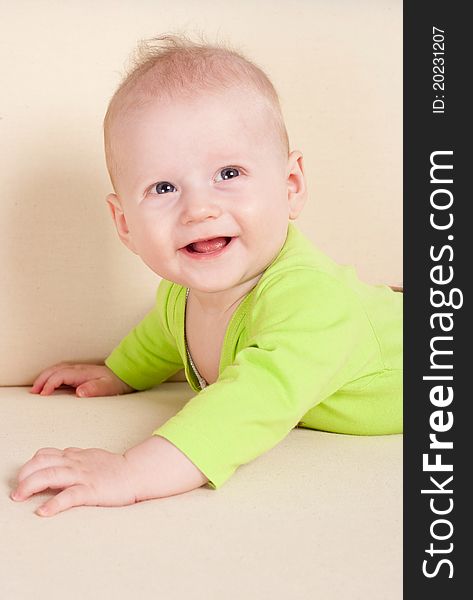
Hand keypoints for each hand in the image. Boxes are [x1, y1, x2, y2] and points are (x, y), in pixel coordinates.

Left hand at [10, 446, 136, 515]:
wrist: (135, 473)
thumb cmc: (113, 468)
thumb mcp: (90, 457)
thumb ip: (73, 458)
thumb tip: (57, 459)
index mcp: (74, 456)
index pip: (45, 455)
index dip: (29, 466)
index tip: (21, 479)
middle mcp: (74, 463)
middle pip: (41, 463)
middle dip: (23, 476)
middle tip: (16, 492)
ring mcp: (82, 476)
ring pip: (49, 475)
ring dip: (30, 486)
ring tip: (19, 498)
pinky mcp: (91, 490)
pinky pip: (68, 496)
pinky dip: (53, 504)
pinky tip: (43, 512)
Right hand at [30, 363, 134, 396]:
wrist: (124, 375)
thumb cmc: (115, 383)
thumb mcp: (108, 388)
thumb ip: (94, 389)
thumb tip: (79, 392)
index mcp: (82, 373)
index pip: (61, 375)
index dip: (50, 384)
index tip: (44, 395)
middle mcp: (78, 369)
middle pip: (55, 370)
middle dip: (42, 380)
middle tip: (33, 392)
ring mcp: (78, 370)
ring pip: (56, 370)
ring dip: (44, 377)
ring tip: (35, 389)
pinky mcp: (78, 373)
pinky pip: (60, 372)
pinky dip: (50, 377)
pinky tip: (47, 384)